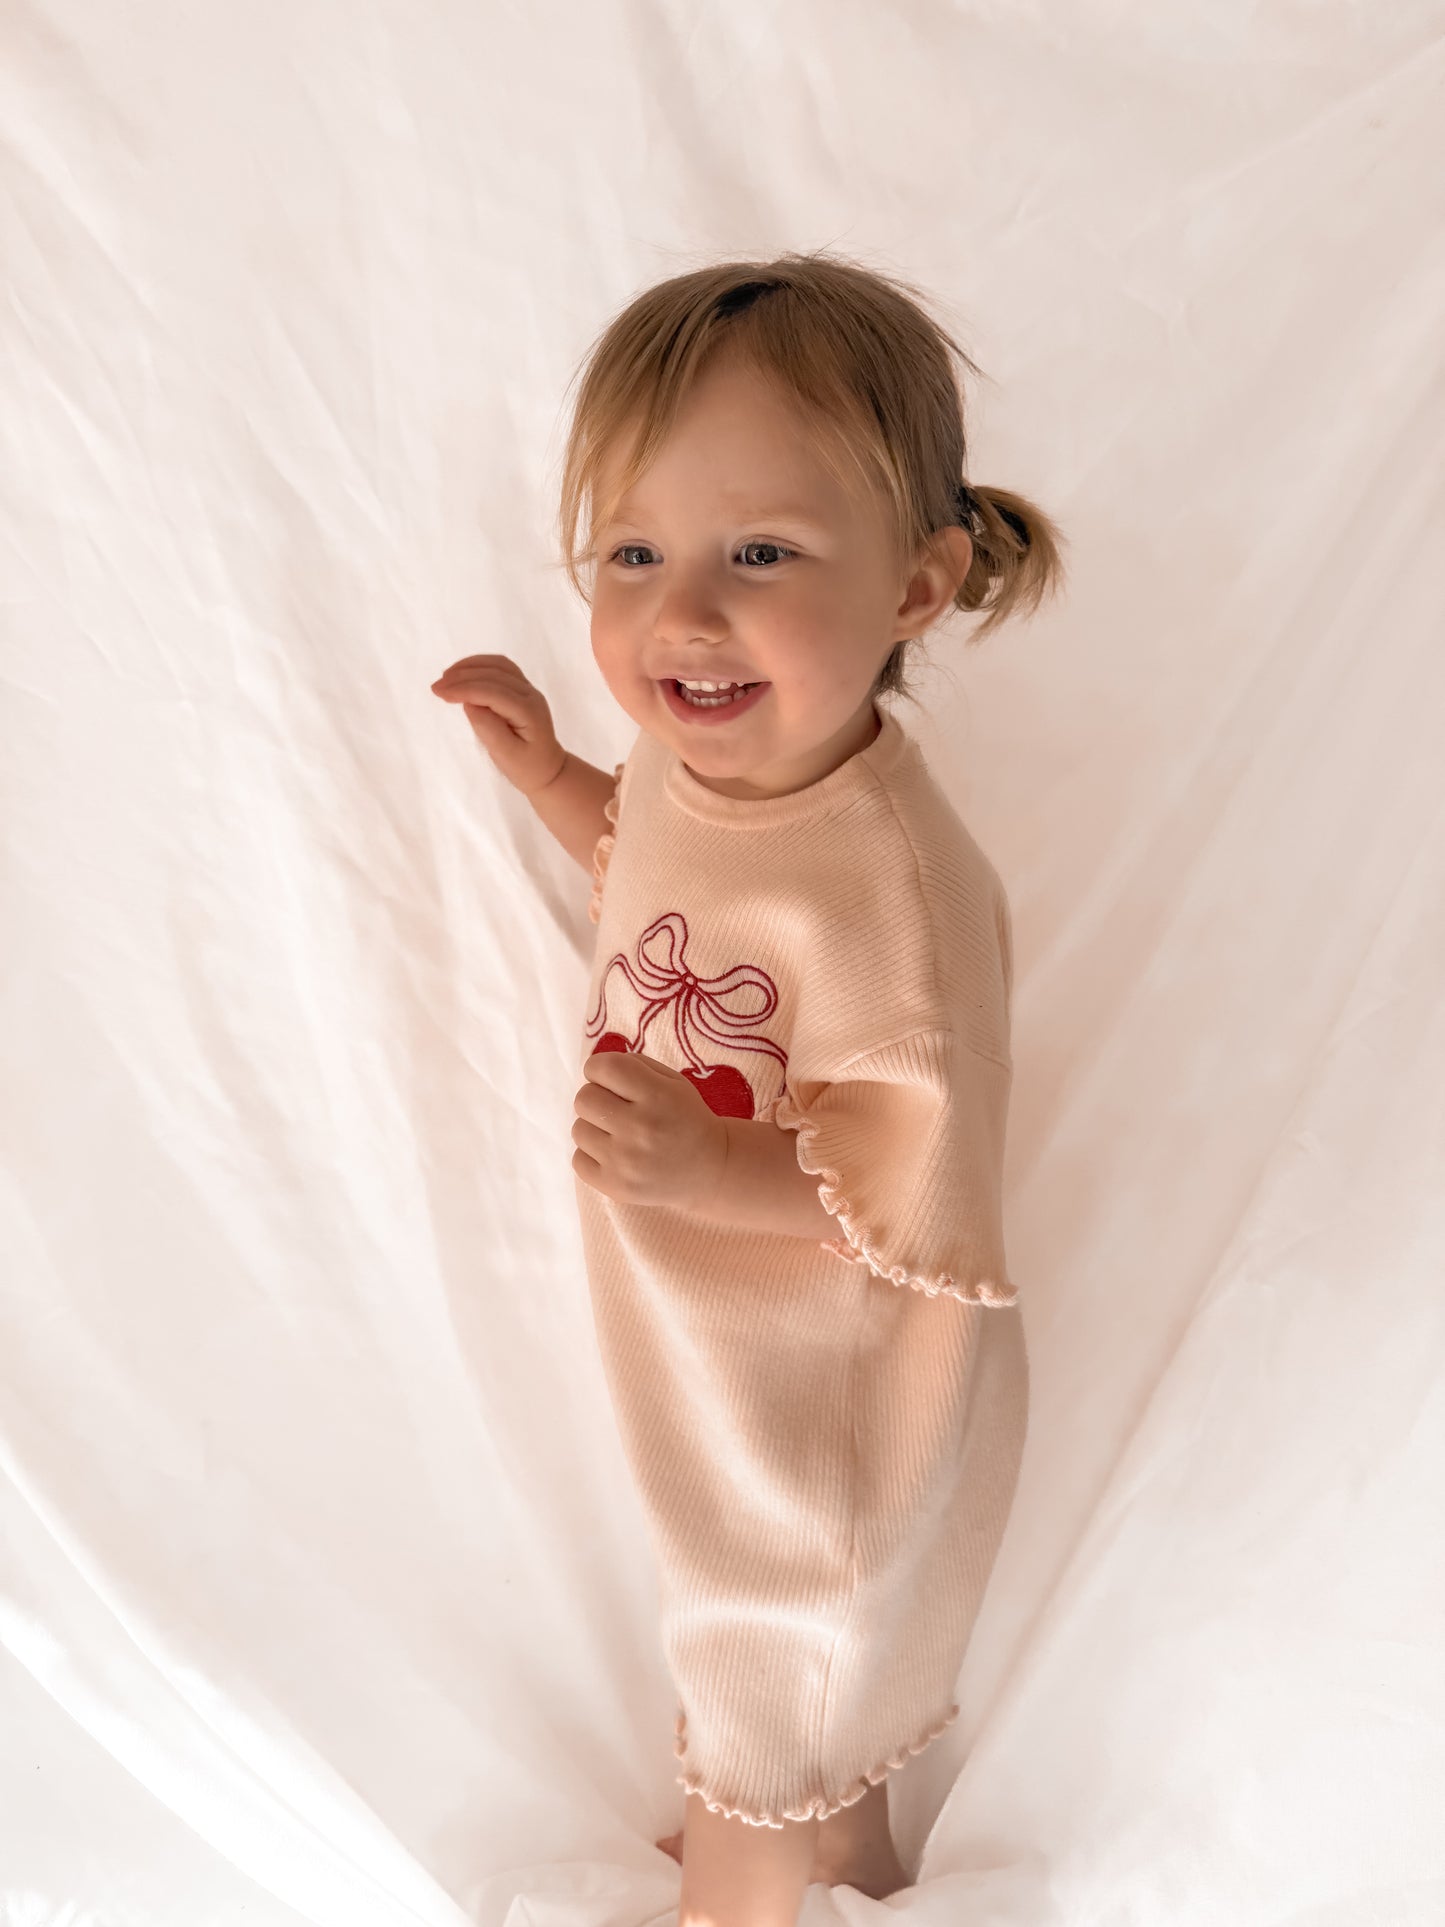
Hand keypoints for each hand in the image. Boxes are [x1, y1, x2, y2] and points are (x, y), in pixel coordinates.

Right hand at [430, 653, 566, 795]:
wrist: (547, 769)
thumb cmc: (526, 767)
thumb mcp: (505, 755)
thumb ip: (488, 728)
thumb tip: (469, 703)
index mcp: (529, 711)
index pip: (493, 691)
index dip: (465, 689)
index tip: (439, 692)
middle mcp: (530, 694)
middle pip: (494, 674)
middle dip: (462, 677)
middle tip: (436, 687)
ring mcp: (528, 688)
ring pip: (498, 665)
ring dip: (470, 667)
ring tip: (446, 677)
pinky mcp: (521, 688)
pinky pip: (500, 668)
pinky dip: (479, 666)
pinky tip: (462, 673)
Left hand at [572, 1050, 728, 1210]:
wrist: (709, 1169)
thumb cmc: (686, 1117)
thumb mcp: (673, 1081)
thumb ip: (634, 1066)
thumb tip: (595, 1069)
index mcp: (657, 1096)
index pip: (603, 1067)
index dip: (598, 1068)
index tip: (608, 1078)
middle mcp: (640, 1128)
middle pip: (584, 1098)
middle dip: (596, 1097)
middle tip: (615, 1107)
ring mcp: (625, 1162)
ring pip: (578, 1129)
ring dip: (594, 1127)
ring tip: (617, 1133)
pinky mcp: (615, 1187)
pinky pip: (578, 1160)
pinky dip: (592, 1155)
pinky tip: (614, 1154)